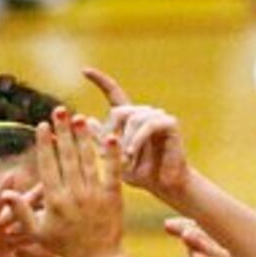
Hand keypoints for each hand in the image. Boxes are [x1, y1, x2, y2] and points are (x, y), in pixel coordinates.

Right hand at [7, 107, 123, 256]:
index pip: (48, 166)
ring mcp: (94, 195)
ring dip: (83, 137)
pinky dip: (112, 154)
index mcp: (54, 201)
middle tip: (60, 111)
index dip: (44, 144)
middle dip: (62, 132)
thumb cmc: (65, 245)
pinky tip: (110, 136)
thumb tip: (6, 192)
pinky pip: (113, 172)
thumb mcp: (37, 232)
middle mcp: (73, 195)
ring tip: (79, 118)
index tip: (42, 125)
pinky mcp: (113, 196)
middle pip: (67, 157)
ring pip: (87, 160)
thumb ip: (21, 211)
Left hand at [83, 67, 189, 201]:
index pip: (114, 93)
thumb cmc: (140, 173)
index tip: (85, 71)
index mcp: (130, 118)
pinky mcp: (170, 123)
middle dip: (111, 132)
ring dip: (125, 140)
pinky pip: (148, 125)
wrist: (164, 185)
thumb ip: (101, 140)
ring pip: (133, 118)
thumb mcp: (114, 157)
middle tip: (108, 153)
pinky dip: (137, 140)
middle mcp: (144, 113)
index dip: (100, 81)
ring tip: (124, 159)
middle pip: (119, 110)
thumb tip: (86, 120)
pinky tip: (131, 152)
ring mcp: (158, 116)